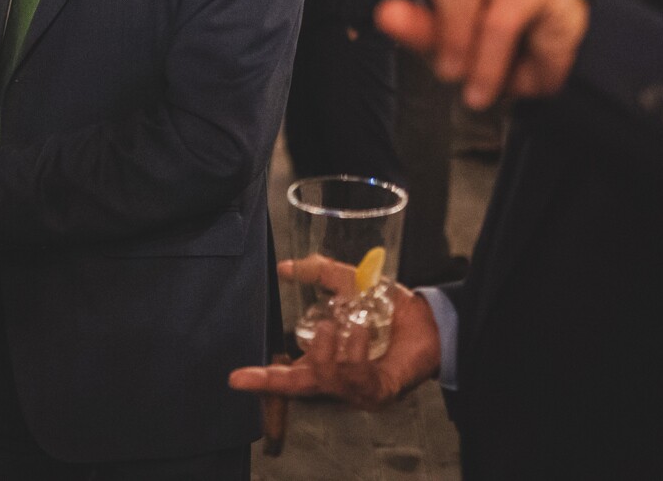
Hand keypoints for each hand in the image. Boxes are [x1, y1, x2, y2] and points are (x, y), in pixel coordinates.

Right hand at [228, 261, 441, 409]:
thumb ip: (317, 273)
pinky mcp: (378, 394)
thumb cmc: (388, 308)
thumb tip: (284, 268)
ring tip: (347, 322)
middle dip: (287, 370)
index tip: (234, 378)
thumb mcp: (348, 283)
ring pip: (327, 377)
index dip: (261, 378)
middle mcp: (336, 381)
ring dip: (334, 344)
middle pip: (301, 386)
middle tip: (303, 341)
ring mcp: (357, 392)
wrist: (429, 320)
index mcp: (324, 360)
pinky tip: (363, 331)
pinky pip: (356, 377)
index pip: (287, 375)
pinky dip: (356, 349)